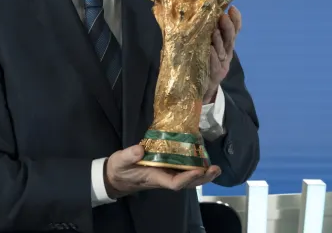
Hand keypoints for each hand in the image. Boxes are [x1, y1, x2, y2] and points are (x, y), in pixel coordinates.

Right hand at [103, 145, 220, 198]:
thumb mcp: (120, 161)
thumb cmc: (119, 170)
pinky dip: (194, 167)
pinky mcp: (166, 168)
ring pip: (188, 178)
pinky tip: (202, 159)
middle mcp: (164, 178)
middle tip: (215, 169)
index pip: (174, 183)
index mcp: (155, 177)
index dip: (188, 178)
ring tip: (215, 167)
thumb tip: (140, 149)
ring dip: (202, 174)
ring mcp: (166, 174)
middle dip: (202, 178)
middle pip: (187, 183)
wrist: (115, 177)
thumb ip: (129, 155)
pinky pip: (183, 170)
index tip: (198, 169)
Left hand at [204, 5, 241, 103]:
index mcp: (225, 44)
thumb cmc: (200, 62)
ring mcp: (222, 65)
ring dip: (219, 40)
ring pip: (222, 51)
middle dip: (228, 27)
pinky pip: (214, 66)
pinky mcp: (215, 76)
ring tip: (215, 31)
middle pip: (230, 39)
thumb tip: (190, 14)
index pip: (233, 30)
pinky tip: (210, 51)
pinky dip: (213, 58)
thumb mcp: (202, 45)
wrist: (199, 89)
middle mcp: (226, 53)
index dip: (235, 20)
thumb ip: (201, 33)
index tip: (233, 8)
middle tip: (223, 17)